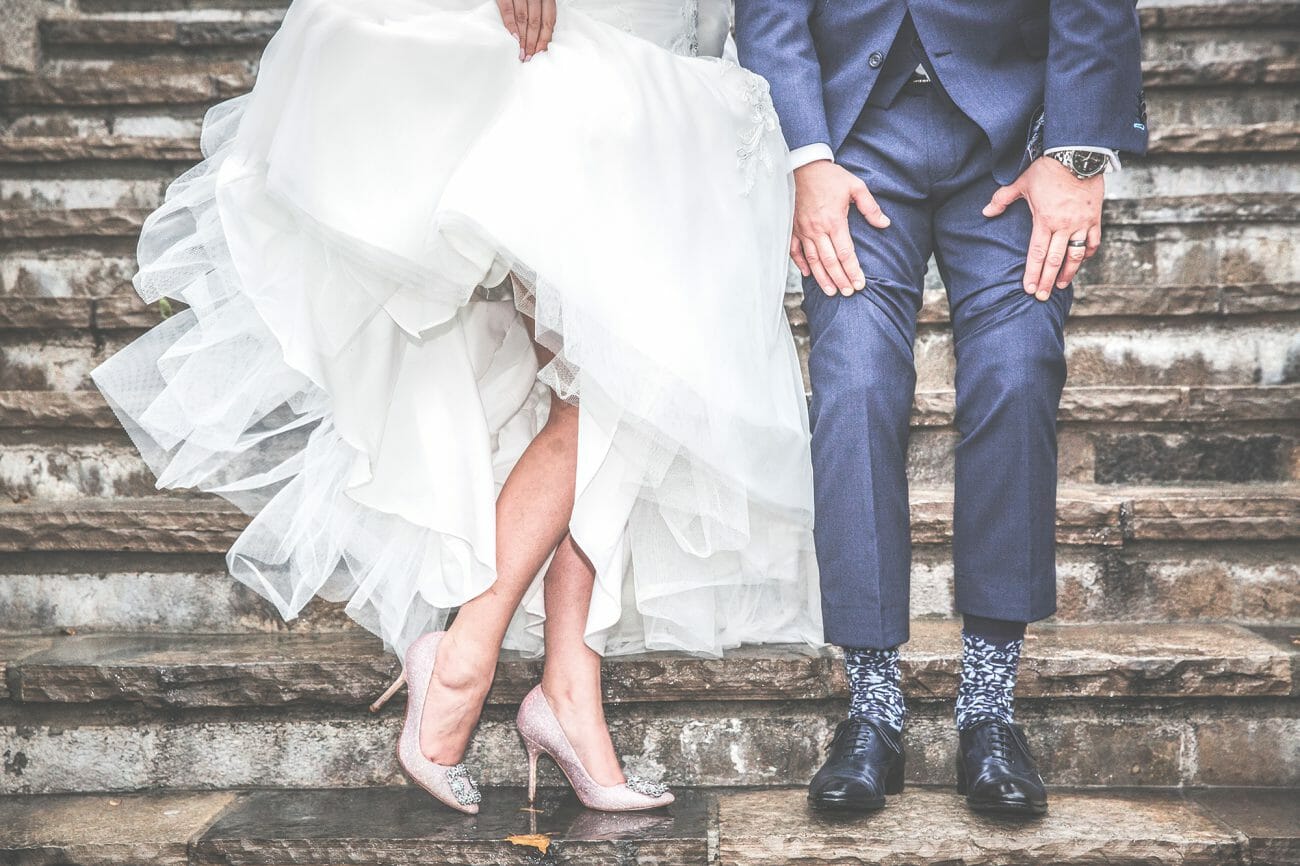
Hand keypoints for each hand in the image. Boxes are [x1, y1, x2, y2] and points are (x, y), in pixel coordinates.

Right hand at [496, 0, 556, 60]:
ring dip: (522, 38)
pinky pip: (508, 10)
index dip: (545, 38)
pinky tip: (513, 38)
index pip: (548, 20)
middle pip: (537, 22)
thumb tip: (542, 35)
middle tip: (529, 57)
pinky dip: (510, 25)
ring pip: (524, 18)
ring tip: (521, 53)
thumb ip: (540, 11)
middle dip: (533, 42)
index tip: (541, 52)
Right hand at [791, 160, 889, 296]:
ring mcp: (803, 230)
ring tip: (831, 291)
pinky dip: (801, 263)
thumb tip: (885, 224)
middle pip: (829, 261)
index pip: (845, 253)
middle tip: (847, 293)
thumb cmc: (831, 176)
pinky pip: (795, 250)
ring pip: (813, 260)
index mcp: (834, 221)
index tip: (859, 284)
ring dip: (822, 278)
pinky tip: (809, 274)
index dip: (853, 270)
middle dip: (839, 279)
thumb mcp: (856, 186)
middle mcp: (817, 229)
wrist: (803, 165)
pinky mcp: (793, 227)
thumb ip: (870, 207)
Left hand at [983, 157, 1103, 301]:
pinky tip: (1081, 261)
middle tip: (1042, 297)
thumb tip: (986, 211)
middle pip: (1055, 260)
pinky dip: (1087, 253)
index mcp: (1044, 220)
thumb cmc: (1048, 169)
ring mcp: (1081, 223)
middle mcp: (1064, 226)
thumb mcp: (1022, 183)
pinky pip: (1093, 241)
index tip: (1028, 289)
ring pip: (1075, 255)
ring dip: (1068, 273)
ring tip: (1061, 285)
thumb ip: (1002, 199)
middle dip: (1047, 281)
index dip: (1032, 273)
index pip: (1036, 254)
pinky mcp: (1095, 218)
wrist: (1078, 154)